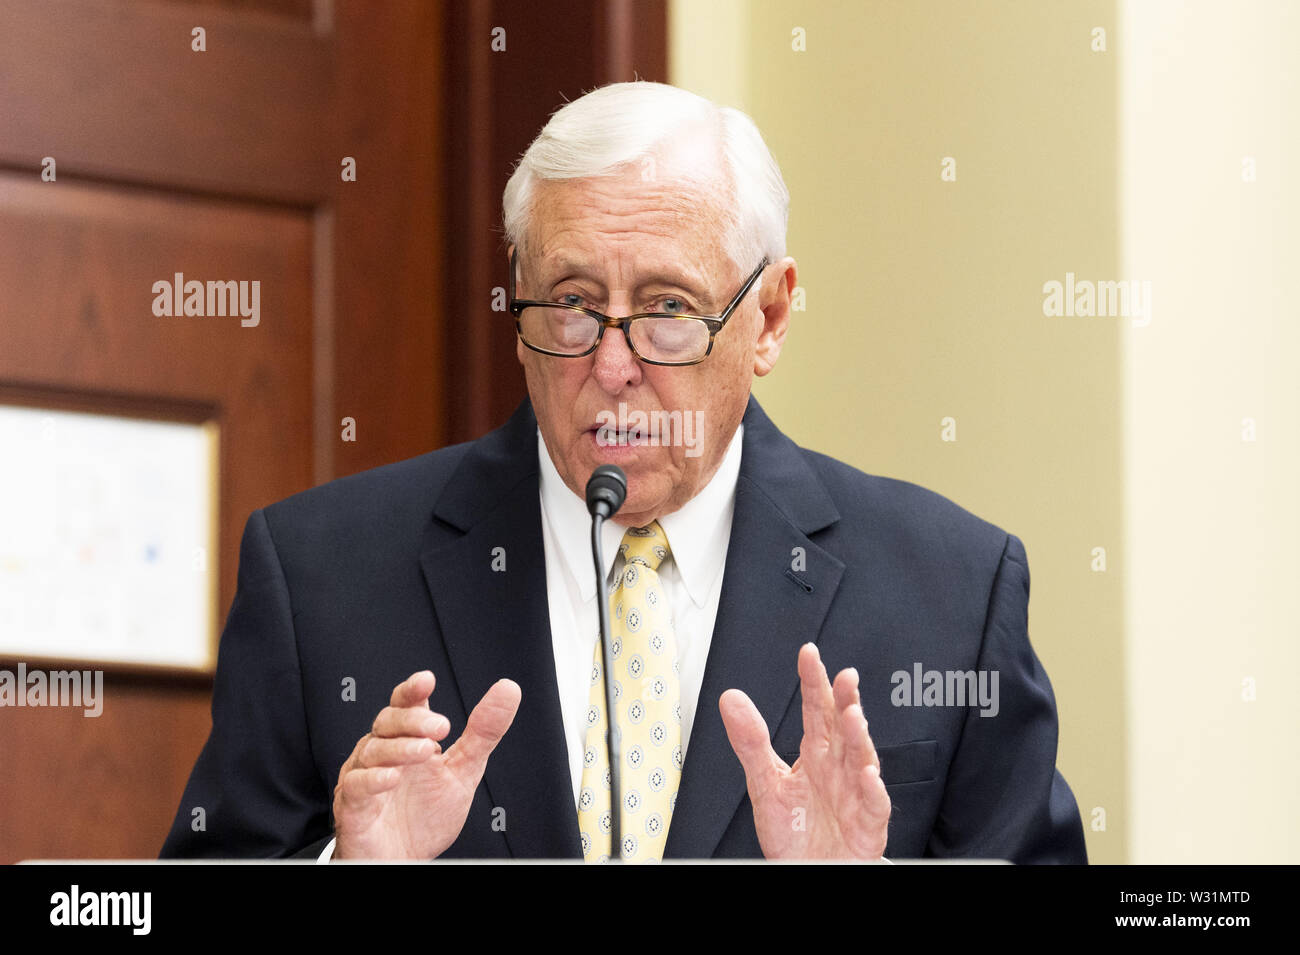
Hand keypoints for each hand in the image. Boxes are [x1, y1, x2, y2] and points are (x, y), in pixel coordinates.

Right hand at [332, 670, 520, 859]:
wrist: (405, 860)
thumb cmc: (427, 815)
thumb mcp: (465, 769)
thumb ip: (484, 732)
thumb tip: (508, 690)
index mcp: (408, 739)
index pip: (406, 704)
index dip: (413, 690)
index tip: (427, 680)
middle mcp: (383, 752)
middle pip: (388, 722)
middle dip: (414, 721)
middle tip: (441, 727)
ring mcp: (365, 777)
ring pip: (373, 750)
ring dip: (400, 748)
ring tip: (426, 751)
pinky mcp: (353, 806)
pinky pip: (357, 786)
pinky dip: (373, 779)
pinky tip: (392, 777)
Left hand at [719, 643, 889, 859]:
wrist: (808, 872)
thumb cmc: (794, 832)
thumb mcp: (765, 783)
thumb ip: (750, 742)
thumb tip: (731, 699)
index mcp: (816, 754)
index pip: (816, 710)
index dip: (813, 682)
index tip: (808, 654)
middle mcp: (838, 768)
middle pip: (843, 728)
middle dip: (846, 701)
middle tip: (845, 677)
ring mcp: (855, 794)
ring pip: (861, 759)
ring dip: (859, 738)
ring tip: (853, 716)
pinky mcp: (867, 824)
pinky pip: (874, 805)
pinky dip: (872, 790)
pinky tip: (867, 773)